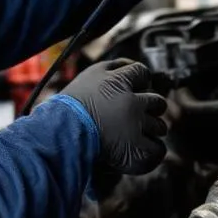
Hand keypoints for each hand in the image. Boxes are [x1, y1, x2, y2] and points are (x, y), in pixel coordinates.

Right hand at [63, 60, 166, 175]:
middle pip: (157, 101)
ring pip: (160, 126)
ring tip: (134, 134)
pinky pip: (157, 150)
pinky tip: (140, 150)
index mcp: (117, 82)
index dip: (141, 82)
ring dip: (151, 129)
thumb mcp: (87, 77)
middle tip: (135, 115)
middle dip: (151, 107)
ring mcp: (135, 127)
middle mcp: (131, 102)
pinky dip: (152, 151)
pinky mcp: (136, 151)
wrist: (57, 136)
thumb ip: (112, 68)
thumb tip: (133, 66)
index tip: (135, 90)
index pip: (143, 73)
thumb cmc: (68, 108)